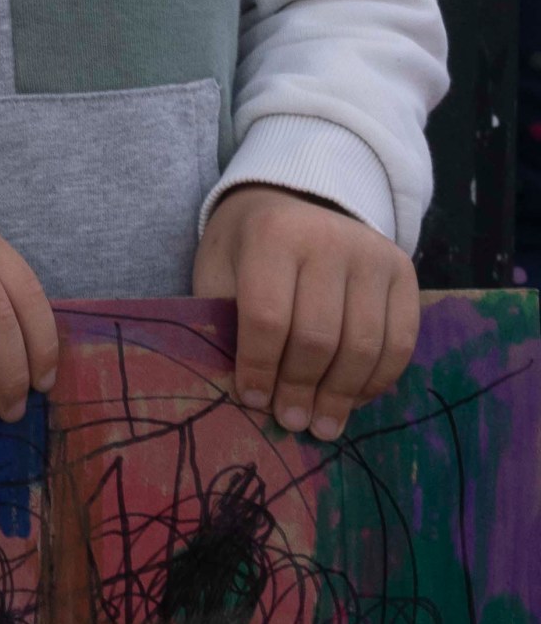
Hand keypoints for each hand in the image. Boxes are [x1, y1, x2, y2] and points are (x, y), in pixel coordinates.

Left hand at [195, 183, 417, 438]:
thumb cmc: (247, 245)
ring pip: (363, 345)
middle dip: (301, 388)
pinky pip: (399, 341)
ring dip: (341, 395)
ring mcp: (373, 255)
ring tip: (322, 425)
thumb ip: (225, 318)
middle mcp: (327, 240)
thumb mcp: (219, 268)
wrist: (296, 198)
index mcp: (272, 235)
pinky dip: (377, 380)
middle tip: (291, 422)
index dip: (259, 367)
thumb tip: (244, 393)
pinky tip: (353, 401)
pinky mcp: (404, 272)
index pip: (267, 317)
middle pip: (318, 337)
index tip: (251, 400)